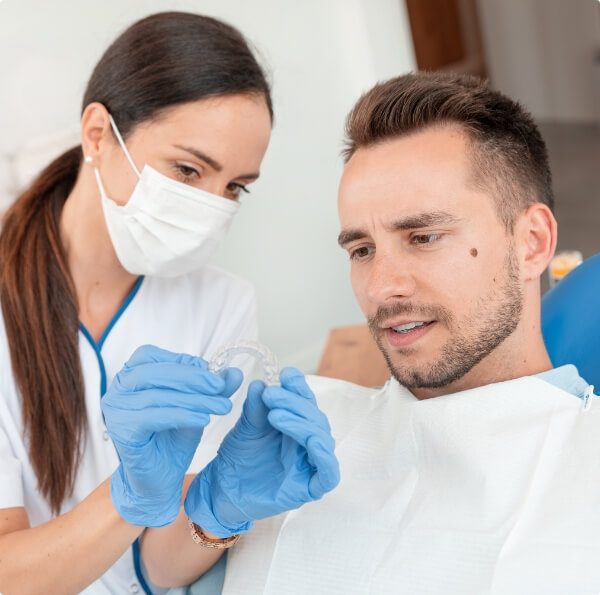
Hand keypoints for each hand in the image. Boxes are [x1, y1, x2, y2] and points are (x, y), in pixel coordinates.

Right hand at [101, 345, 241, 527]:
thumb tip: (235, 373)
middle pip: (155, 372)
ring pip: (158, 395)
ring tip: (221, 406)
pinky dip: (181, 416)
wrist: (158, 481)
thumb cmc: (171, 439)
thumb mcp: (196, 406)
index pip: (152, 356)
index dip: (184, 362)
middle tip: (221, 387)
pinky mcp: (121, 431)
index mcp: (130, 375)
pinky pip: (153, 417)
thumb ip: (213, 388)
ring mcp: (115, 410)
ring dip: (194, 399)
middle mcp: (117, 389)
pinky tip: (203, 420)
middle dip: (193, 378)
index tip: (213, 375)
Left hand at [184, 367, 339, 536]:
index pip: (305, 402)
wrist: (222, 491)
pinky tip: (312, 441)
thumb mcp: (246, 427)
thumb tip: (260, 384)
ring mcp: (310, 465)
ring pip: (322, 440)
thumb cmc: (238, 458)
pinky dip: (325, 456)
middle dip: (294, 403)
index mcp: (297, 425)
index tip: (286, 374)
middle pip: (315, 418)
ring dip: (302, 424)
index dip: (299, 387)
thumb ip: (256, 408)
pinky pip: (328, 474)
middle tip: (270, 394)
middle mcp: (308, 443)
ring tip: (275, 415)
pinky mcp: (310, 488)